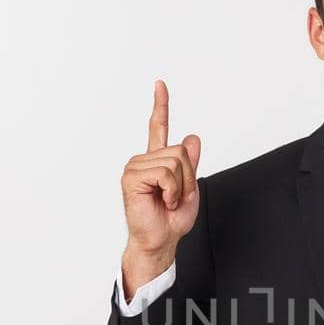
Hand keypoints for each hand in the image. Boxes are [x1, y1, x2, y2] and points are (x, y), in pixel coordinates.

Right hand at [120, 79, 201, 294]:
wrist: (161, 240)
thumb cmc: (171, 220)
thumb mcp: (190, 188)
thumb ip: (191, 164)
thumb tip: (192, 137)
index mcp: (157, 162)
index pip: (158, 128)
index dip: (160, 106)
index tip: (159, 84)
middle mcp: (144, 161)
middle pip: (180, 151)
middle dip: (188, 177)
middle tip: (176, 197)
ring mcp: (136, 167)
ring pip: (175, 161)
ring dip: (180, 186)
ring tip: (168, 200)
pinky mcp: (131, 177)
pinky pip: (165, 173)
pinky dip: (172, 190)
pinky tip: (162, 201)